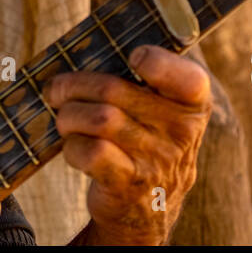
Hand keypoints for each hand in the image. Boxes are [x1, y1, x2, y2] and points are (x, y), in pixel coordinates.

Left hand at [46, 45, 210, 244]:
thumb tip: (86, 46)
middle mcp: (181, 133)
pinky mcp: (129, 185)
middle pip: (114, 90)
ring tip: (64, 118)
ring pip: (99, 119)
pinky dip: (72, 146)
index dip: (157, 62)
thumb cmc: (146, 137)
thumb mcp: (162, 108)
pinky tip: (75, 146)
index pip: (187, 79)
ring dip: (69, 116)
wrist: (149, 206)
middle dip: (75, 86)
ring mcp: (157, 161)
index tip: (134, 57)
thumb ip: (141, 77)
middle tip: (58, 89)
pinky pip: (90, 152)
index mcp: (193, 104)